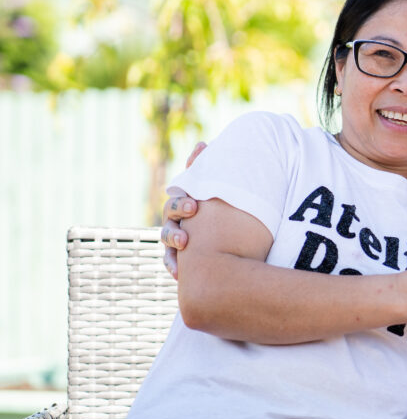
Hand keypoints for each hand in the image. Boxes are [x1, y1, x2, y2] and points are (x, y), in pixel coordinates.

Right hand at [160, 142, 206, 277]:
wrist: (224, 233)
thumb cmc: (215, 207)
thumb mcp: (212, 189)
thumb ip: (205, 169)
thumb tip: (202, 143)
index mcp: (183, 206)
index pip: (177, 203)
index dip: (182, 204)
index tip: (195, 206)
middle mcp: (175, 224)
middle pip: (169, 225)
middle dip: (176, 229)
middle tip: (188, 235)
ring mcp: (176, 242)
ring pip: (168, 245)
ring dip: (173, 249)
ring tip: (184, 250)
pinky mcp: (181, 259)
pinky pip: (172, 264)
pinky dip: (174, 268)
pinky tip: (178, 275)